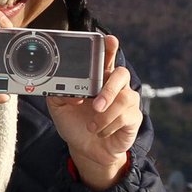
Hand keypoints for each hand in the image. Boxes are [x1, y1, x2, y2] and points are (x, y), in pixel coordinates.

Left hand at [48, 35, 140, 188]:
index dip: (110, 47)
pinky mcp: (134, 117)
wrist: (86, 150)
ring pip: (124, 98)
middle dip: (109, 88)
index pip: (107, 57)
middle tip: (96, 105)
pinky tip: (102, 132)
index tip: (108, 40)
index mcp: (98, 78)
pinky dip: (109, 126)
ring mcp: (127, 101)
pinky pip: (126, 116)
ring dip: (105, 115)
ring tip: (92, 126)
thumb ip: (57, 93)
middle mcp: (115, 86)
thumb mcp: (59, 108)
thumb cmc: (75, 124)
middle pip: (121, 73)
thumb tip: (67, 87)